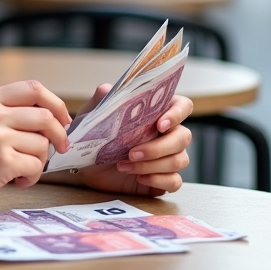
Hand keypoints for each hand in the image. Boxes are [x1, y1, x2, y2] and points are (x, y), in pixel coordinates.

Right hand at [0, 81, 71, 212]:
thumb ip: (0, 110)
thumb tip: (43, 117)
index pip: (33, 88)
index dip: (56, 103)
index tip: (62, 119)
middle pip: (46, 115)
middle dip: (59, 133)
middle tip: (60, 147)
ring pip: (43, 144)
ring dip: (39, 161)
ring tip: (21, 170)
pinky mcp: (2, 162)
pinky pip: (36, 167)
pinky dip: (31, 178)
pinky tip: (15, 181)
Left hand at [45, 88, 192, 196]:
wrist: (86, 165)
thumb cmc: (95, 134)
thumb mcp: (93, 116)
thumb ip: (101, 101)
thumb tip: (106, 89)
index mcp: (157, 112)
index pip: (182, 106)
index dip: (177, 114)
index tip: (160, 124)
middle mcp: (168, 134)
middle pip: (183, 137)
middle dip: (159, 147)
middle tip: (131, 152)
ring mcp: (168, 157)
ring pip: (180, 160)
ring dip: (152, 165)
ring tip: (124, 166)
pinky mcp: (164, 178)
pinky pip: (175, 181)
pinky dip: (158, 180)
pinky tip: (139, 179)